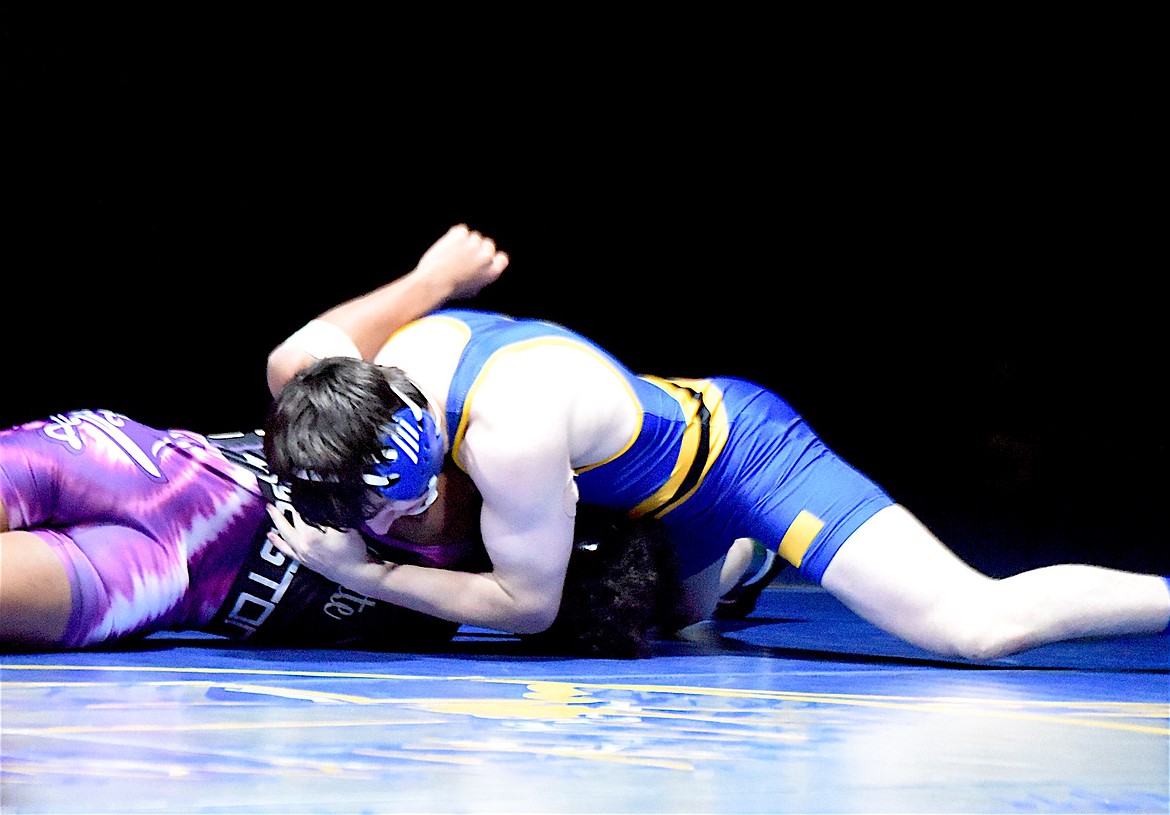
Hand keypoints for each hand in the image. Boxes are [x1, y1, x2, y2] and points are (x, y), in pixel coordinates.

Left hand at [266, 504, 391, 583]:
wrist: (355, 573)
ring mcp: (301, 554)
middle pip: (288, 523)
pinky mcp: (303, 561)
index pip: (300, 513)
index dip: (297, 500)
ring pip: (284, 535)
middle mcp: (301, 544)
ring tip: (270, 510)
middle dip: (282, 510)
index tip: (293, 489)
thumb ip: (330, 516)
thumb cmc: (352, 551)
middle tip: (275, 497)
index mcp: (310, 535)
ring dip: (277, 522)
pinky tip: (272, 536)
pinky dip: (278, 542)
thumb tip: (319, 503)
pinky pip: (286, 550)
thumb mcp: (346, 528)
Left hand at [415, 224, 509, 299]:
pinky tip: (448, 247)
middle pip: (488, 245)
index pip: (502, 258)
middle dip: (478, 249)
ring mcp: (474, 245)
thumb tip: (482, 268)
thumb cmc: (450, 290)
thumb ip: (481, 276)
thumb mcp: (472, 290)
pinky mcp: (461, 236)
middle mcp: (486, 257)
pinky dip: (455, 236)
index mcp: (492, 272)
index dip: (492, 258)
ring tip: (452, 256)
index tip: (482, 259)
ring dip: (465, 243)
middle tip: (463, 257)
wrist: (433, 283)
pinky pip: (461, 230)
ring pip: (474, 237)